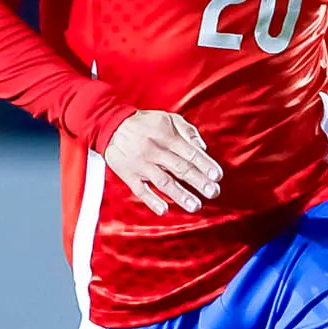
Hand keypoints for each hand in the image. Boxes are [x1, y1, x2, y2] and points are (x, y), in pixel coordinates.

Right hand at [105, 111, 221, 214]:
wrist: (110, 124)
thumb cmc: (145, 123)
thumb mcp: (168, 118)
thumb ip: (188, 131)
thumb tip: (203, 147)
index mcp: (166, 136)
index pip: (190, 153)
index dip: (205, 164)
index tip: (217, 176)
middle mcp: (154, 151)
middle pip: (180, 168)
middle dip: (198, 181)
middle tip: (214, 192)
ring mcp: (141, 164)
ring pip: (163, 181)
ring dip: (180, 195)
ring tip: (196, 205)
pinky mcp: (128, 174)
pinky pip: (140, 190)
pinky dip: (151, 200)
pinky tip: (164, 210)